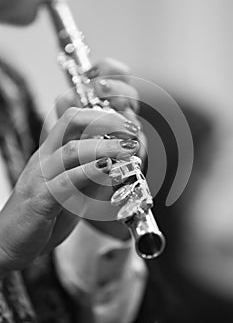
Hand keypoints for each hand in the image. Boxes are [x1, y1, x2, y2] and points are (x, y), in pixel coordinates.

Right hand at [0, 105, 138, 275]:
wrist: (8, 241)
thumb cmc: (40, 215)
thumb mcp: (70, 191)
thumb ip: (90, 177)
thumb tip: (118, 166)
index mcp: (51, 153)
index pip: (73, 119)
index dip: (102, 115)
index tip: (127, 122)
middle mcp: (45, 158)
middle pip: (71, 122)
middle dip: (106, 120)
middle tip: (132, 128)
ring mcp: (41, 176)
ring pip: (72, 150)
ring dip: (105, 146)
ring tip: (128, 147)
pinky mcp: (41, 199)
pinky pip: (66, 181)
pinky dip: (89, 173)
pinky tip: (107, 169)